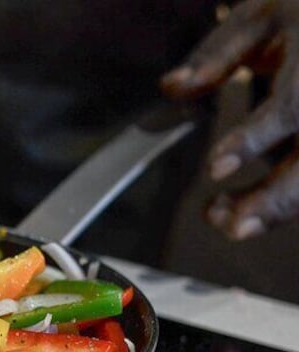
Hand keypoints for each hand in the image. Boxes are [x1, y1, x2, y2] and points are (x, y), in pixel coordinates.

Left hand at [161, 0, 298, 239]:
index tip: (215, 169)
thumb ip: (216, 54)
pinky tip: (247, 211)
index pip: (292, 106)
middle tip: (232, 225)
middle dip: (275, 198)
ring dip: (275, 207)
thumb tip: (171, 87)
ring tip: (228, 222)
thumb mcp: (262, 17)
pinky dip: (282, 201)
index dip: (253, 139)